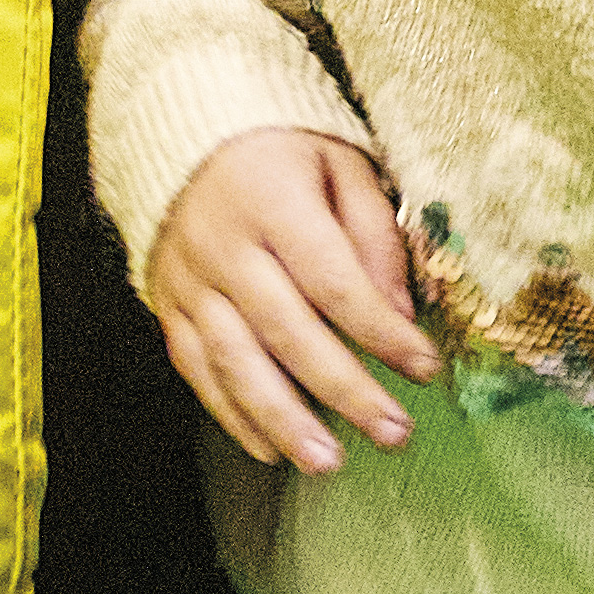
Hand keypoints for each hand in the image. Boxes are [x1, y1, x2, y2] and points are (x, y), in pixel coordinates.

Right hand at [145, 127, 436, 474]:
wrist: (188, 130)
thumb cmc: (283, 149)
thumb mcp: (341, 162)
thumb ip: (374, 232)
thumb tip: (401, 312)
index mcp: (272, 199)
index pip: (332, 279)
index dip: (380, 330)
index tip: (426, 368)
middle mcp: (223, 245)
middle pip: (286, 331)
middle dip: (344, 390)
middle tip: (393, 433)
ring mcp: (189, 279)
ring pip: (234, 362)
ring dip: (283, 421)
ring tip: (328, 463)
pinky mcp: (167, 304)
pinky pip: (197, 369)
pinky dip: (232, 415)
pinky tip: (270, 450)